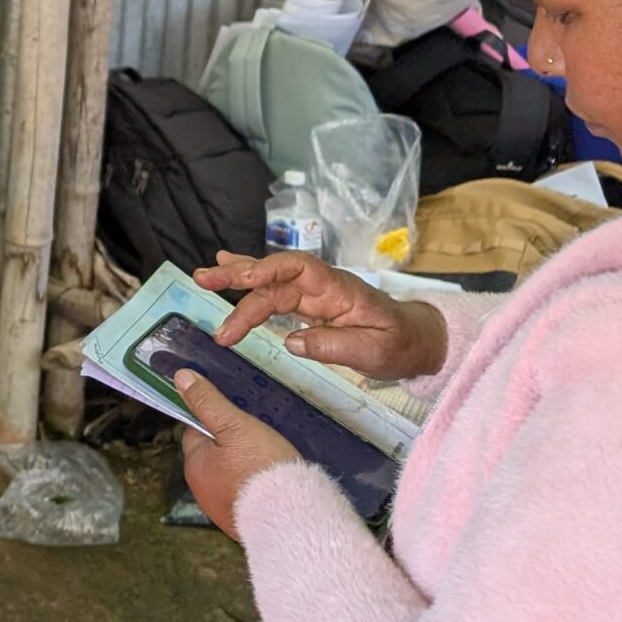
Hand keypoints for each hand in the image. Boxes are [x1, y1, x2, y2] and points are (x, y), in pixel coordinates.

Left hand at [174, 369, 301, 541]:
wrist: (288, 518)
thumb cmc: (259, 466)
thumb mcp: (234, 425)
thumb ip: (208, 402)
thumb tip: (181, 377)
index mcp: (194, 464)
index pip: (195, 433)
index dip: (215, 423)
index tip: (237, 422)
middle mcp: (200, 490)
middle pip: (211, 457)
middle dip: (230, 448)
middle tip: (257, 442)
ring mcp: (220, 511)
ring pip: (228, 479)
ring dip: (242, 471)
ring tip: (268, 463)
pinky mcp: (240, 526)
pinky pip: (244, 500)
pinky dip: (254, 493)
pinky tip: (271, 488)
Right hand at [197, 250, 449, 380]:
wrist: (418, 340)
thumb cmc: (400, 344)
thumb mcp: (374, 351)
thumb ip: (333, 345)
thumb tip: (291, 342)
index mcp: (338, 289)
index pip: (297, 269)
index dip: (267, 270)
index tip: (241, 282)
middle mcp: (321, 286)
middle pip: (275, 277)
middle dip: (239, 276)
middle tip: (204, 280)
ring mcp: (314, 294)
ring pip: (270, 283)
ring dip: (236, 279)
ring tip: (203, 277)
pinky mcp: (309, 305)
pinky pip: (275, 292)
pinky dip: (250, 281)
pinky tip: (229, 270)